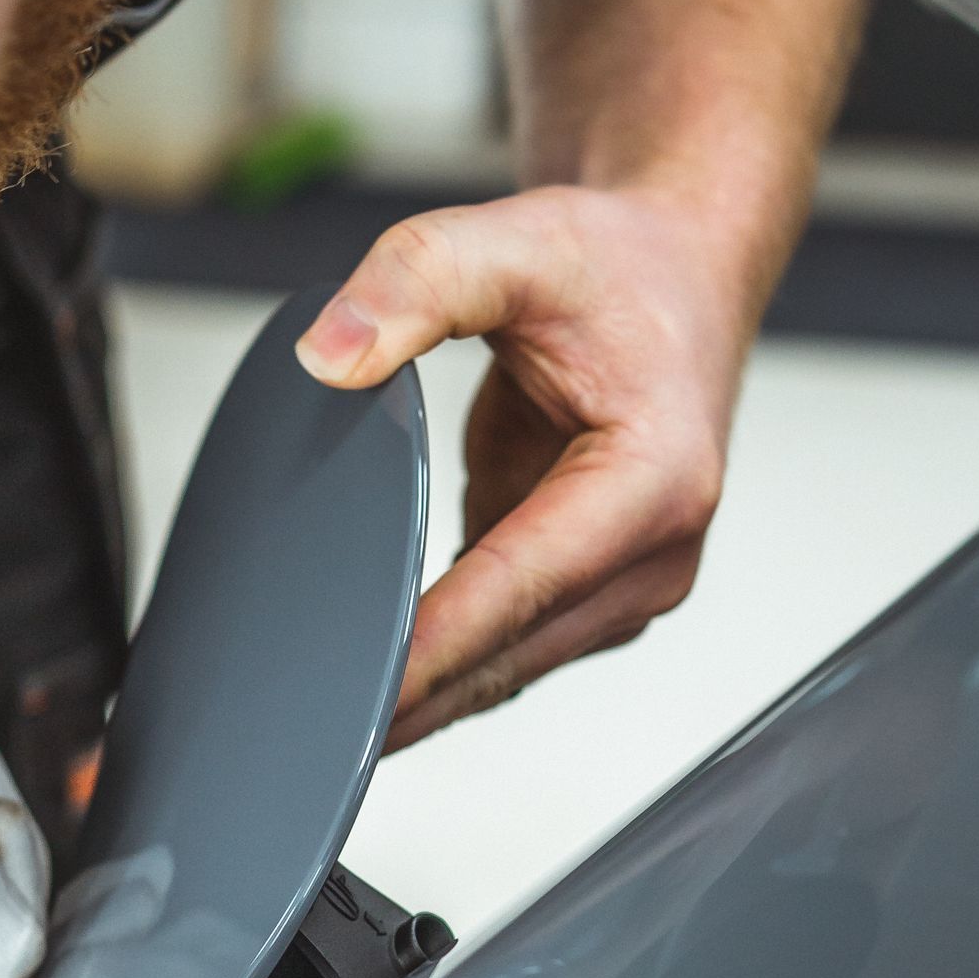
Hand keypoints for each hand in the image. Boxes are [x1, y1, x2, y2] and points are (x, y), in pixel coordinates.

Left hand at [296, 186, 749, 747]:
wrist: (677, 276)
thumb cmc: (619, 267)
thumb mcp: (520, 240)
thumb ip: (419, 280)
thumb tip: (328, 356)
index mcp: (656, 481)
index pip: (518, 590)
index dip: (430, 654)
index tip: (354, 701)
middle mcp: (655, 555)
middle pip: (509, 656)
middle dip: (409, 700)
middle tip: (302, 737)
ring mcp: (624, 588)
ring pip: (505, 672)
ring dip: (422, 700)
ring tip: (320, 726)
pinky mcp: (585, 596)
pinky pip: (500, 653)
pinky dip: (439, 669)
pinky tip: (368, 681)